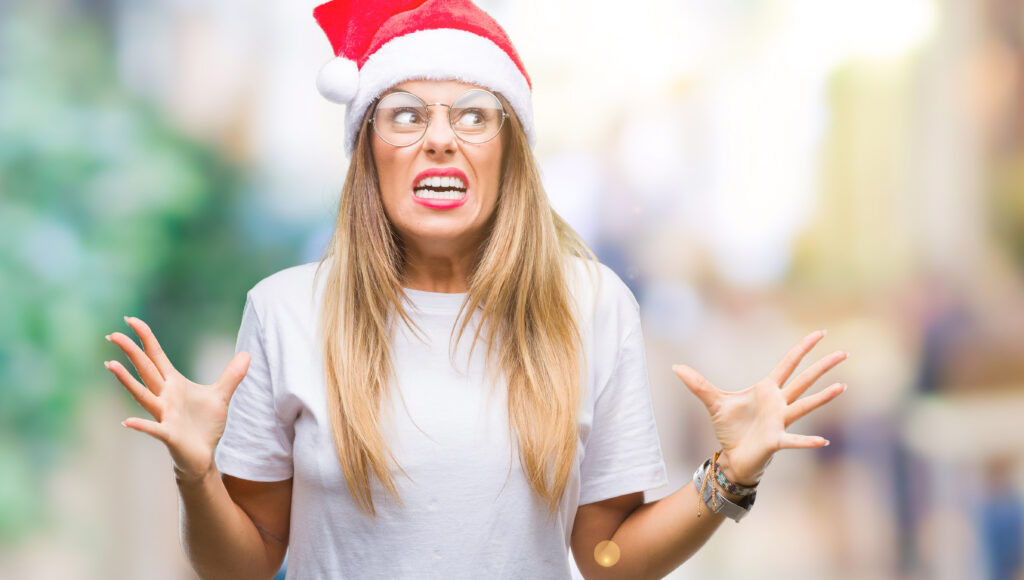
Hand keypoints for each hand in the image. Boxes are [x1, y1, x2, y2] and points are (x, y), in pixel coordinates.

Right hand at [104, 316, 250, 481]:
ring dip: (126, 380)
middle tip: (112, 334)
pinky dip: (141, 425)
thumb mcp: (221, 395)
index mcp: (174, 384)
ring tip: (110, 364)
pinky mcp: (169, 434)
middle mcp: (164, 397)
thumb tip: (247, 354)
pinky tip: (127, 422)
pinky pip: (153, 429)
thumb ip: (232, 375)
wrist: (203, 456)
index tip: (131, 320)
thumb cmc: (205, 426)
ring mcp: (164, 415)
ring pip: (143, 394)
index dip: (146, 338)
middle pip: (145, 370)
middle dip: (130, 352)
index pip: (156, 356)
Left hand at [672, 330, 846, 485]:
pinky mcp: (776, 441)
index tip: (820, 333)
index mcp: (767, 390)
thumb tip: (676, 367)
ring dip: (823, 397)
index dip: (803, 348)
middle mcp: (779, 404)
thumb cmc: (730, 429)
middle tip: (843, 352)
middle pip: (804, 380)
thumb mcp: (713, 402)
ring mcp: (780, 422)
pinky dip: (807, 441)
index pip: (788, 364)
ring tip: (842, 386)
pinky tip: (823, 441)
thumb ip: (698, 384)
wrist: (732, 456)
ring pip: (805, 405)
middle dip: (822, 366)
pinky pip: (794, 440)